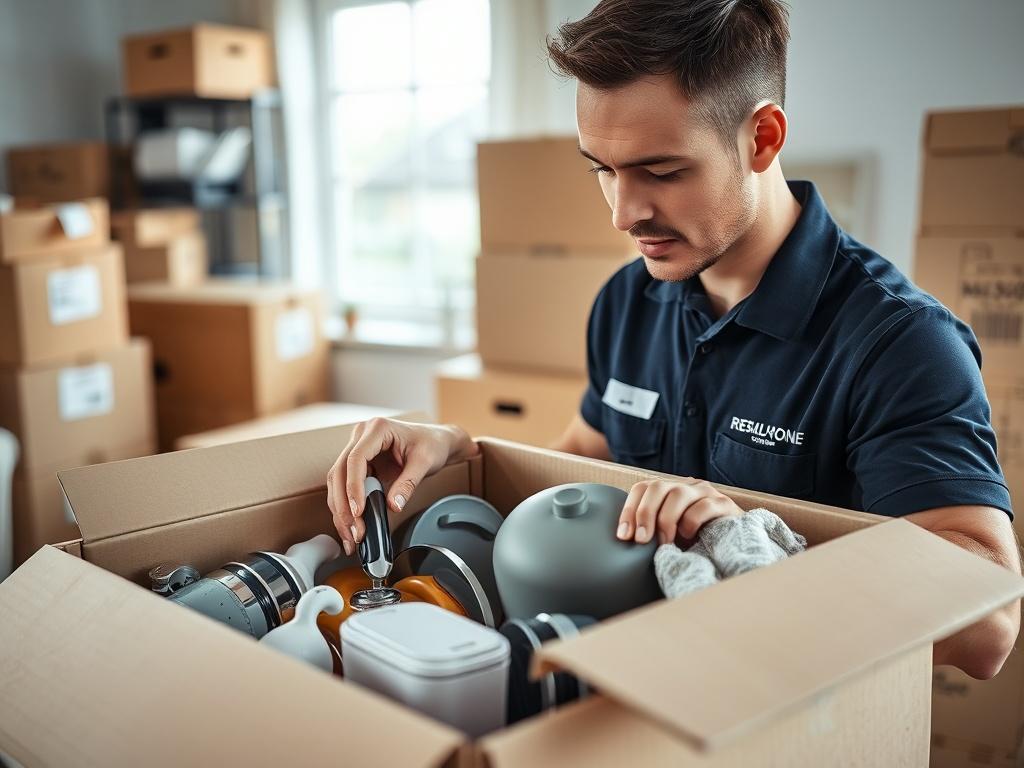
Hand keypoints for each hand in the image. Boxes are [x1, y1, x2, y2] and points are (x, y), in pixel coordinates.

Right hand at [326, 418, 477, 555]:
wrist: (437, 440)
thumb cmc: (432, 444)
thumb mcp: (425, 462)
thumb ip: (408, 484)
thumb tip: (394, 505)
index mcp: (377, 428)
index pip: (356, 458)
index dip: (353, 486)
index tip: (358, 510)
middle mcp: (362, 435)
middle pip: (339, 472)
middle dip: (343, 505)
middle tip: (353, 531)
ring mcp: (357, 448)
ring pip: (338, 482)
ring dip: (341, 510)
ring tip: (351, 535)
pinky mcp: (359, 463)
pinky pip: (345, 486)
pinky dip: (346, 507)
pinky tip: (351, 526)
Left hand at [616, 478, 742, 545]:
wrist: (733, 545)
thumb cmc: (694, 542)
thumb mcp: (667, 535)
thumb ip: (649, 531)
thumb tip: (625, 540)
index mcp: (668, 490)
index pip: (642, 487)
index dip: (629, 509)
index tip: (623, 535)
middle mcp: (685, 486)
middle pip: (657, 487)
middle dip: (645, 513)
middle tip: (641, 540)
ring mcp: (706, 492)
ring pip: (678, 494)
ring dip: (666, 520)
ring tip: (664, 543)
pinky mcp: (724, 504)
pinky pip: (703, 506)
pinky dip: (690, 522)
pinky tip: (688, 537)